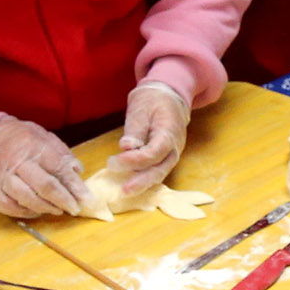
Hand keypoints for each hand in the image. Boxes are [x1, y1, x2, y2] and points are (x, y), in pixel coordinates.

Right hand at [0, 116, 87, 218]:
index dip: (75, 186)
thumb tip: (78, 170)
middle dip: (64, 200)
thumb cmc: (17, 138)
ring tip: (58, 210)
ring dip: (47, 208)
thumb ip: (60, 152)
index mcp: (32, 145)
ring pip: (28, 199)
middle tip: (75, 209)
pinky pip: (10, 208)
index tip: (87, 199)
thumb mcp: (41, 135)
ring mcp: (2, 178)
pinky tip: (37, 212)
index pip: (58, 168)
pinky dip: (26, 212)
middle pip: (45, 186)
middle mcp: (16, 162)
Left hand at [107, 81, 192, 196]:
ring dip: (143, 184)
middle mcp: (175, 147)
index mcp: (169, 131)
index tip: (114, 162)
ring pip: (160, 173)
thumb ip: (135, 130)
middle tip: (123, 190)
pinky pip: (157, 171)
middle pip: (160, 169)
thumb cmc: (153, 101)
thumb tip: (126, 147)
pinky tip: (132, 186)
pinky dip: (145, 179)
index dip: (134, 160)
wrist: (169, 97)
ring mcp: (173, 154)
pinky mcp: (166, 158)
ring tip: (125, 192)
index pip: (154, 152)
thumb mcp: (141, 109)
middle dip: (141, 182)